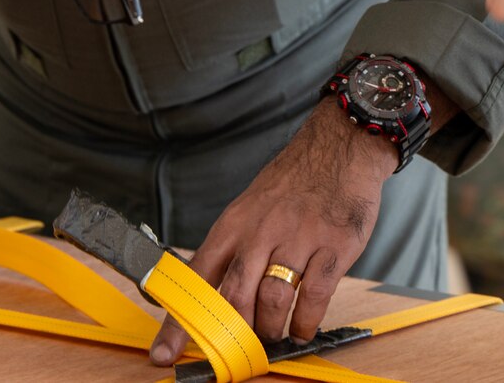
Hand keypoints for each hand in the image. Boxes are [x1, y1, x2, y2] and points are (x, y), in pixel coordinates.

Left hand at [147, 98, 396, 365]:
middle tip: (236, 353)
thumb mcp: (249, 207)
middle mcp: (261, 232)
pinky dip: (305, 323)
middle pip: (235, 296)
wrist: (339, 147)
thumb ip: (232, 250)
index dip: (179, 321)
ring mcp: (298, 239)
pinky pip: (313, 297)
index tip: (164, 354)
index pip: (197, 279)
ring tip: (273, 337)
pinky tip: (302, 329)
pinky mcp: (333, 247)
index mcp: (234, 224)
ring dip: (270, 330)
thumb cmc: (292, 183)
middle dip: (232, 334)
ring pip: (272, 302)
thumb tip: (209, 297)